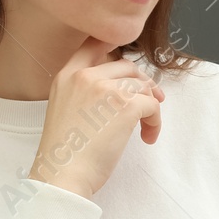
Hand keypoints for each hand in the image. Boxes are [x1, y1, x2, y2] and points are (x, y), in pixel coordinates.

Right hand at [29, 36, 165, 198]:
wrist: (62, 174)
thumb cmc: (66, 152)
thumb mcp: (67, 108)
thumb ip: (87, 91)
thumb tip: (126, 84)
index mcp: (66, 76)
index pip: (93, 44)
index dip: (114, 45)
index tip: (128, 62)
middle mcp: (84, 76)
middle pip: (126, 66)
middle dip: (142, 83)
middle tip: (152, 101)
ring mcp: (105, 88)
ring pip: (142, 86)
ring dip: (150, 107)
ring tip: (145, 129)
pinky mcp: (125, 105)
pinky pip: (152, 106)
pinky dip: (155, 122)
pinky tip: (147, 137)